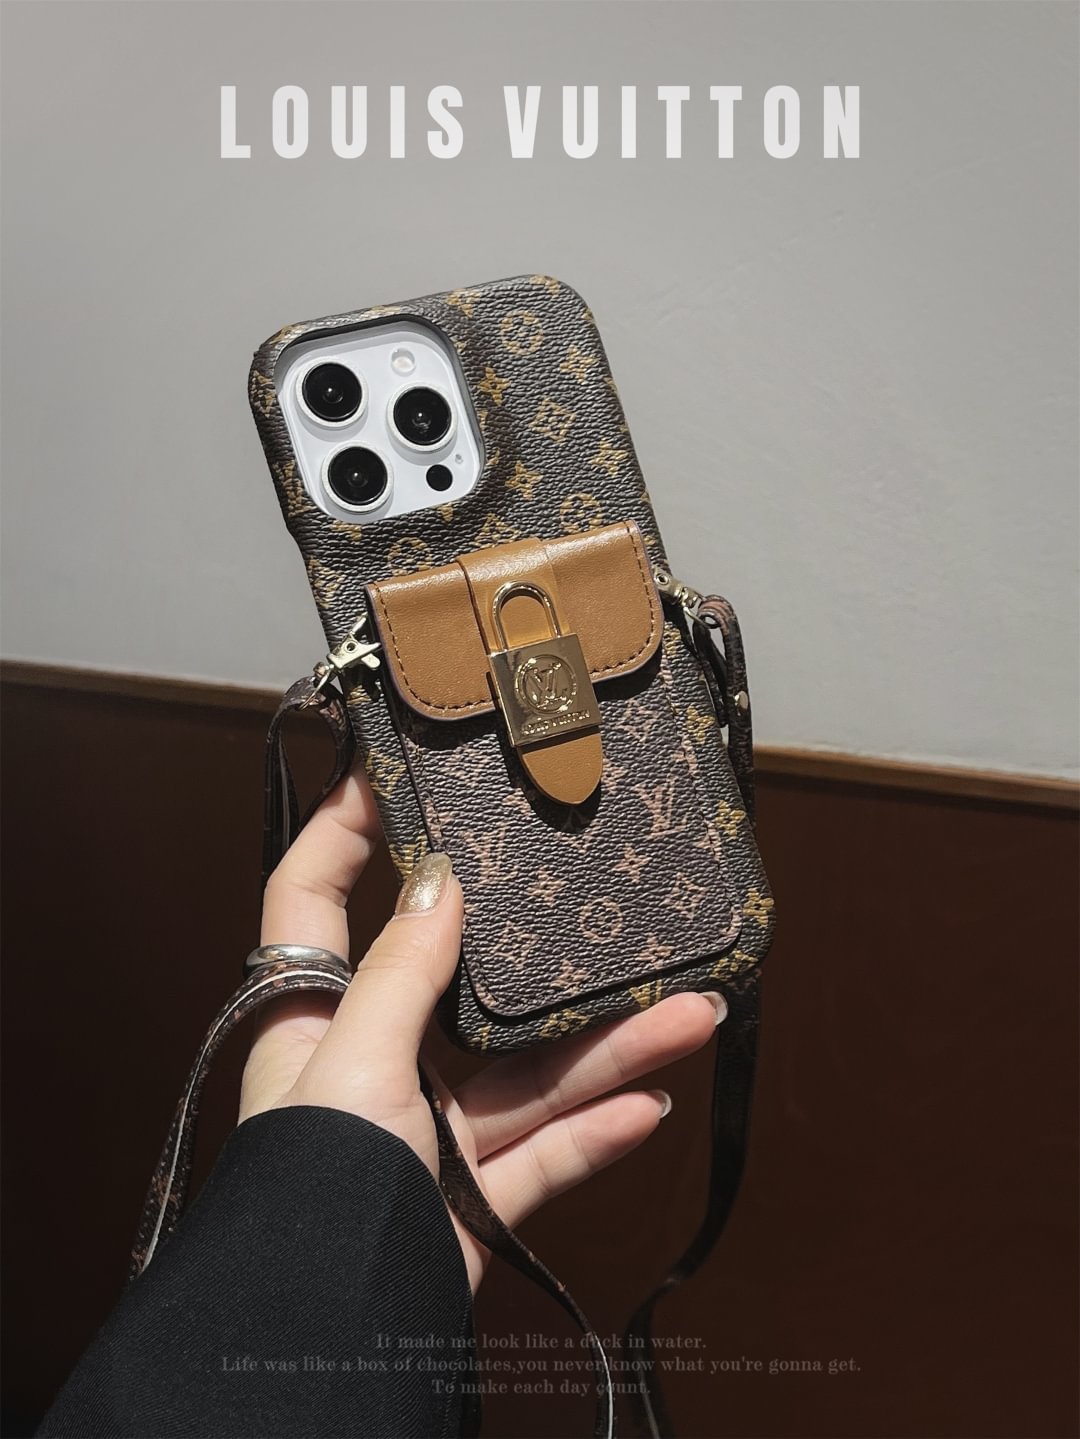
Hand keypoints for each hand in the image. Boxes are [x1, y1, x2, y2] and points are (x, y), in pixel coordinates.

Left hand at [239, 763, 724, 1292]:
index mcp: (315, 1016)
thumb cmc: (314, 1189)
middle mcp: (372, 1061)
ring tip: (691, 1014)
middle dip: (543, 958)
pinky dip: (598, 1132)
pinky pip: (546, 1151)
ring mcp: (427, 1130)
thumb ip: (401, 972)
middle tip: (597, 904)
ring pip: (529, 1075)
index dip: (343, 832)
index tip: (393, 776)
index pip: (312, 898)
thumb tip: (441, 884)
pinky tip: (654, 1105)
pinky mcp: (470, 1193)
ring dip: (612, 1052)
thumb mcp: (353, 1062)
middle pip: (464, 986)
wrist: (332, 1334)